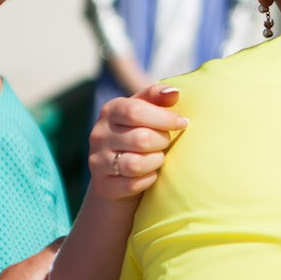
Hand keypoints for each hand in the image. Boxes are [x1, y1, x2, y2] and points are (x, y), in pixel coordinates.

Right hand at [88, 84, 186, 201]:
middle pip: (141, 139)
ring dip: (156, 161)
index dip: (164, 118)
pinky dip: (148, 180)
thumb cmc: (141, 134)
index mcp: (111, 111)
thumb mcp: (147, 111)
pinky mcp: (103, 186)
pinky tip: (151, 175)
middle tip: (166, 142)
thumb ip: (158, 98)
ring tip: (159, 158)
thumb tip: (174, 93)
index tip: (183, 122)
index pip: (136, 111)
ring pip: (136, 164)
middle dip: (162, 141)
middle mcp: (99, 135)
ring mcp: (97, 161)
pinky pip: (133, 185)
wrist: (119, 173)